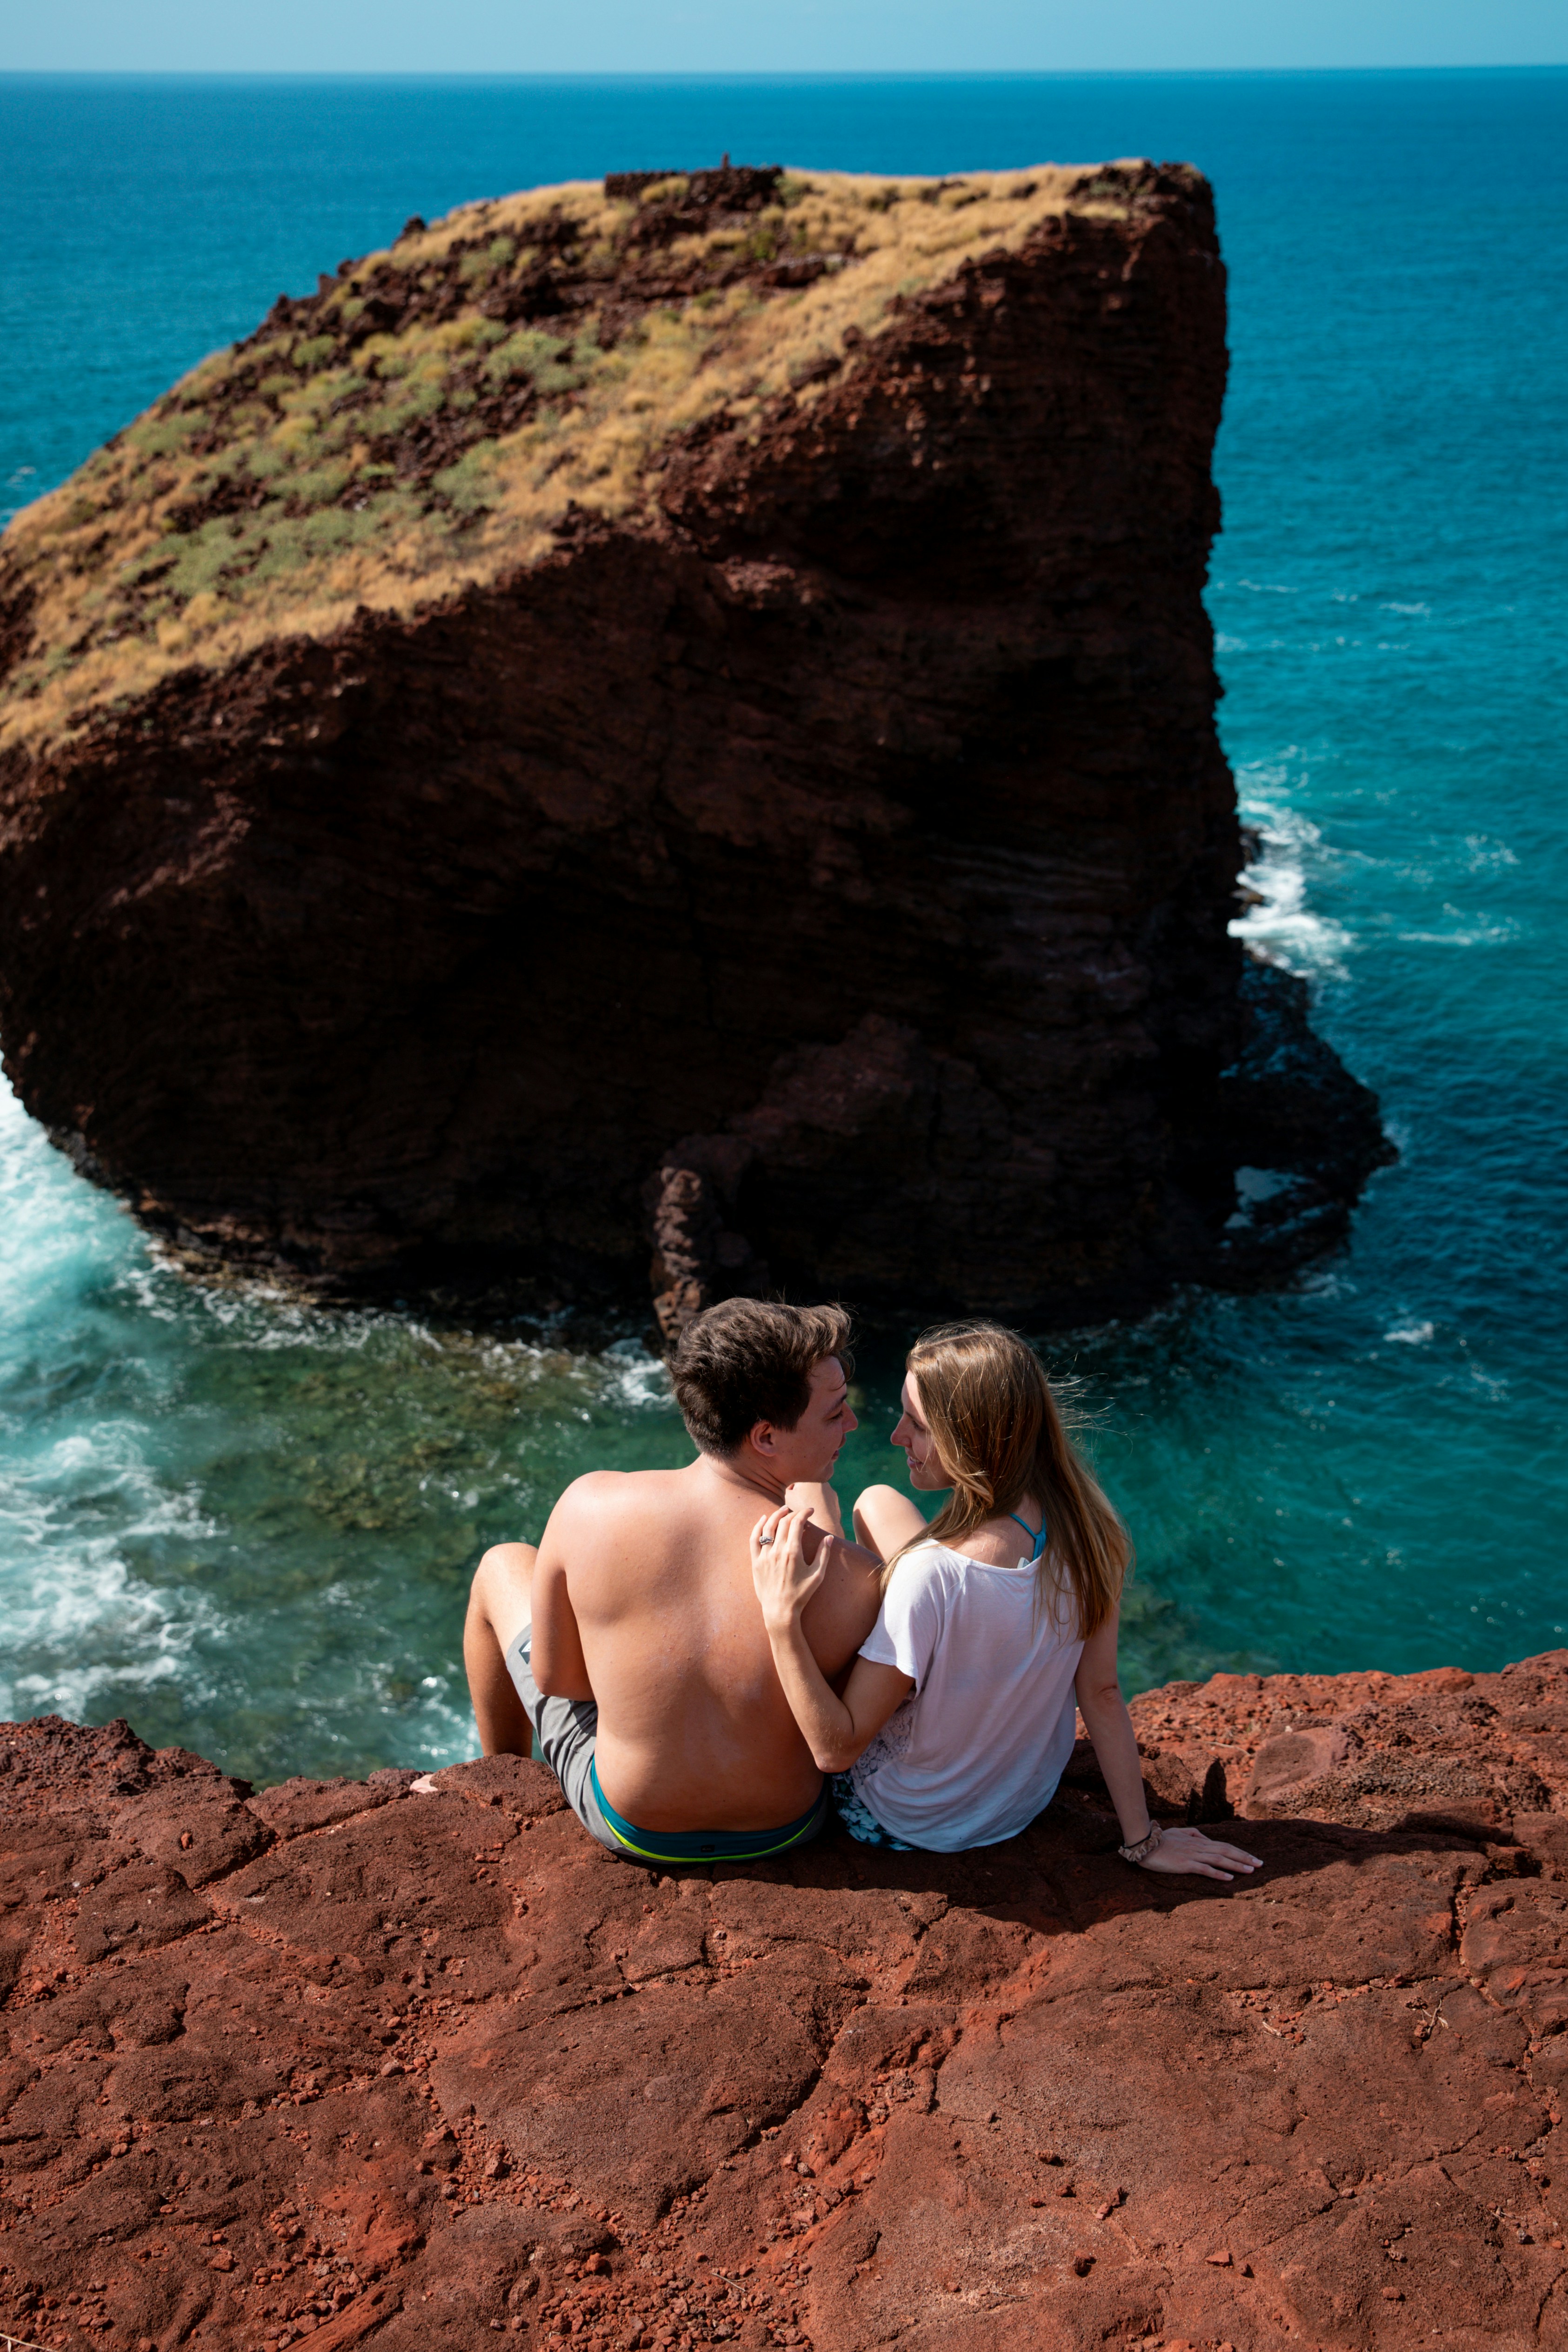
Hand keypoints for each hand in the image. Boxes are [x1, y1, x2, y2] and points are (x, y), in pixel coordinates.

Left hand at [750, 1504, 825, 1633]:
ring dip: (776, 1515)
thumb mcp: (817, 1575)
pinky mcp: (756, 1561)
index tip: (810, 1510)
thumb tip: (829, 1537)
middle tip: (800, 1512)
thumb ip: (823, 1554)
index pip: (797, 1523)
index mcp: (793, 1553)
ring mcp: (764, 1556)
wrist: (780, 1611)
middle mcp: (777, 1551)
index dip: (804, 1513)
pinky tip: (764, 1519)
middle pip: (783, 1522)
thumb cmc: (801, 1594)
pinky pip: (754, 1539)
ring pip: (768, 1527)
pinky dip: (758, 1526)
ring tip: (784, 1510)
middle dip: (793, 1513)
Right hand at [1136, 1824, 1263, 1881]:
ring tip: (1251, 1870)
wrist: (1144, 1843)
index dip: (1240, 1852)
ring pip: (1219, 1860)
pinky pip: (1205, 1869)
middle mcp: (1199, 1847)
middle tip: (1260, 1864)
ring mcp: (1193, 1855)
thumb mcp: (1179, 1833)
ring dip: (1237, 1865)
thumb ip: (1194, 1835)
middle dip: (1245, 1858)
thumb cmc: (1160, 1839)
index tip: (1253, 1858)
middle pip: (1226, 1851)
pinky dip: (1218, 1873)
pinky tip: (1229, 1878)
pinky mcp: (1185, 1864)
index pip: (1224, 1846)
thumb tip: (1206, 1839)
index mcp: (1198, 1841)